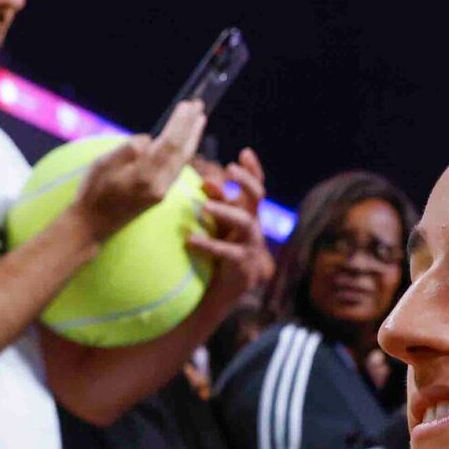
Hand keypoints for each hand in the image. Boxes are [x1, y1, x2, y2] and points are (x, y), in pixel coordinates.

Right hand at [71, 99, 206, 242]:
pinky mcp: (160, 195)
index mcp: (144, 176)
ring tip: (199, 119)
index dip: (181, 123)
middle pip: (182, 151)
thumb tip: (148, 139)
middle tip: (199, 105)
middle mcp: (158, 185)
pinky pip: (178, 169)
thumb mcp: (101, 165)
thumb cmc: (92, 193)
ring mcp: (161, 192)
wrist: (91, 226)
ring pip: (183, 161)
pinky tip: (186, 143)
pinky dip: (185, 152)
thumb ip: (126, 150)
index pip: (169, 144)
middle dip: (192, 127)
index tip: (188, 105)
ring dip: (192, 138)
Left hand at [190, 146, 273, 303]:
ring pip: (245, 222)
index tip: (244, 152)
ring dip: (225, 210)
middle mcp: (254, 228)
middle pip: (257, 198)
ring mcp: (252, 248)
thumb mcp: (215, 227)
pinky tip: (191, 240)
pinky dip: (209, 244)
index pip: (256, 188)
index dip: (253, 171)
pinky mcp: (244, 268)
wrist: (217, 296)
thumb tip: (207, 182)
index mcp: (248, 216)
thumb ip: (214, 204)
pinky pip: (228, 252)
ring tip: (204, 205)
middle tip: (229, 169)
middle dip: (246, 181)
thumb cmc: (214, 256)